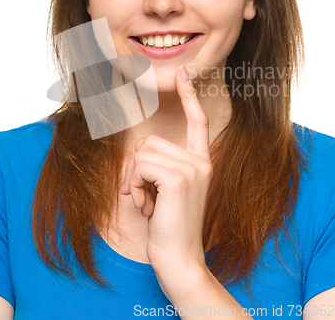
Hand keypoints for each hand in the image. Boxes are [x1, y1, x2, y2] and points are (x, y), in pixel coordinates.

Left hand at [121, 65, 212, 275]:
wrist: (180, 261)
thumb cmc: (169, 228)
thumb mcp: (165, 192)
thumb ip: (159, 166)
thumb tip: (137, 152)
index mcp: (201, 163)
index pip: (198, 121)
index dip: (190, 96)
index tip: (185, 73)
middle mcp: (201, 162)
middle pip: (150, 140)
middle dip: (135, 168)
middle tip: (142, 194)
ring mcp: (192, 169)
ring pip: (142, 152)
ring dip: (134, 179)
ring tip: (146, 203)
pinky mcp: (178, 179)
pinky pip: (140, 165)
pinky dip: (134, 186)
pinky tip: (146, 207)